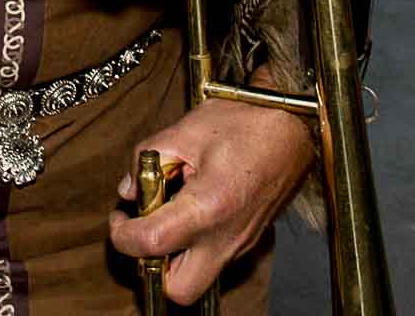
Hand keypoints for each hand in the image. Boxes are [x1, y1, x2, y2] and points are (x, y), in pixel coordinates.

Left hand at [109, 90, 313, 303]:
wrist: (294, 127)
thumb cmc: (246, 123)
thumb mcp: (186, 131)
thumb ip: (148, 158)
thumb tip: (130, 190)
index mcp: (208, 208)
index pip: (150, 245)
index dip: (122, 234)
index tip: (121, 216)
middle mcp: (227, 238)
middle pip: (179, 290)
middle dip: (153, 267)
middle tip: (146, 228)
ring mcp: (242, 244)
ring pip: (197, 277)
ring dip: (174, 255)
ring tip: (171, 211)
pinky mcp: (248, 241)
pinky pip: (213, 259)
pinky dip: (194, 244)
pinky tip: (193, 206)